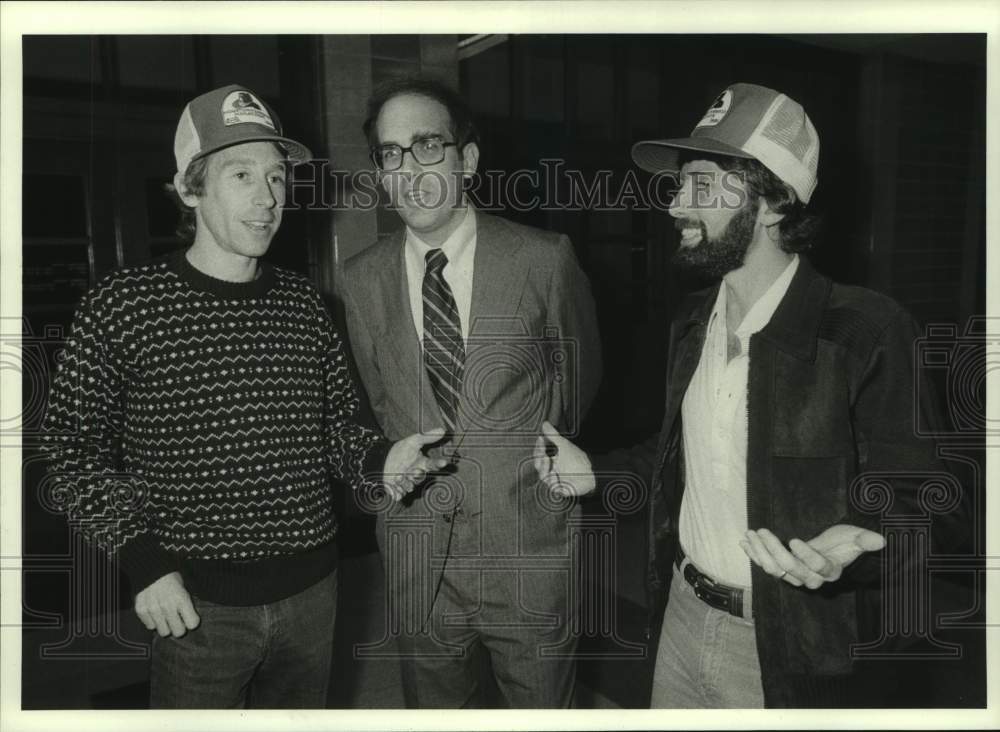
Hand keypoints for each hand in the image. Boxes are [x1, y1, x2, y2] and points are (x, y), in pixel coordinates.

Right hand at [134, 571, 199, 637]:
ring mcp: (153, 609)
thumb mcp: (184, 587)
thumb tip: (190, 620)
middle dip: (180, 628)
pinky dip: (153, 622)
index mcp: (181, 598)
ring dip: (166, 626)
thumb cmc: (170, 578)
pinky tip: (155, 613)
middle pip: (178, 632)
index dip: (192, 622)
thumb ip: (187, 604)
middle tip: (178, 621)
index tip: (189, 618)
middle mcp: (167, 606)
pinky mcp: (141, 610)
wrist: (150, 568)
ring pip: (164, 632)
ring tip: (166, 617)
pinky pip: (150, 626)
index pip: (192, 624)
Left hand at [383, 428, 448, 500]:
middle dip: (416, 475)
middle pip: (420, 477)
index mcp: (423, 464)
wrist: (383, 460)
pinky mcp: (399, 490)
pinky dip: (397, 493)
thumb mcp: (413, 441)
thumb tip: (443, 430)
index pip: (434, 464)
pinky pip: (400, 495)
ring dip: (404, 483)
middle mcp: (417, 475)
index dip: (439, 463)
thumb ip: (427, 437)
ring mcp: (409, 483)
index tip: (444, 462)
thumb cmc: (401, 451)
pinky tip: (394, 487)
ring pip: (410, 487)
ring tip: (397, 477)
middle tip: (411, 471)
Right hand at [533, 421, 595, 496]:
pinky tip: (555, 474)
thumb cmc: (579, 460)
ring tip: (548, 460)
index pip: (540, 455)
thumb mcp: (565, 445)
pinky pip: (552, 486)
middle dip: (538, 457)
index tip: (540, 438)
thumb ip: (553, 435)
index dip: (538, 447)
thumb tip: (545, 424)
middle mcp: (552, 470)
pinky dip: (553, 480)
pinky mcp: (560, 489)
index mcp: (552, 461)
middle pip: (538, 466)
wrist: (592, 472)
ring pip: (543, 476)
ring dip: (544, 467)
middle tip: (542, 452)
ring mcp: (556, 480)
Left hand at [741, 524, 886, 588]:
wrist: (834, 551)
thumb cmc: (844, 542)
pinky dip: (754, 555)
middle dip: (774, 550)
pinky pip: (766, 567)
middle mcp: (812, 578)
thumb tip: (880, 540)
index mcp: (831, 570)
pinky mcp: (783, 572)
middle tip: (762, 531)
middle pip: (790, 568)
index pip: (817, 566)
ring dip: (760, 552)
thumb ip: (864, 540)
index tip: (794, 539)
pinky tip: (744, 542)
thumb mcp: (855, 538)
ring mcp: (796, 577)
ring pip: (774, 570)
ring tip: (750, 534)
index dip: (806, 555)